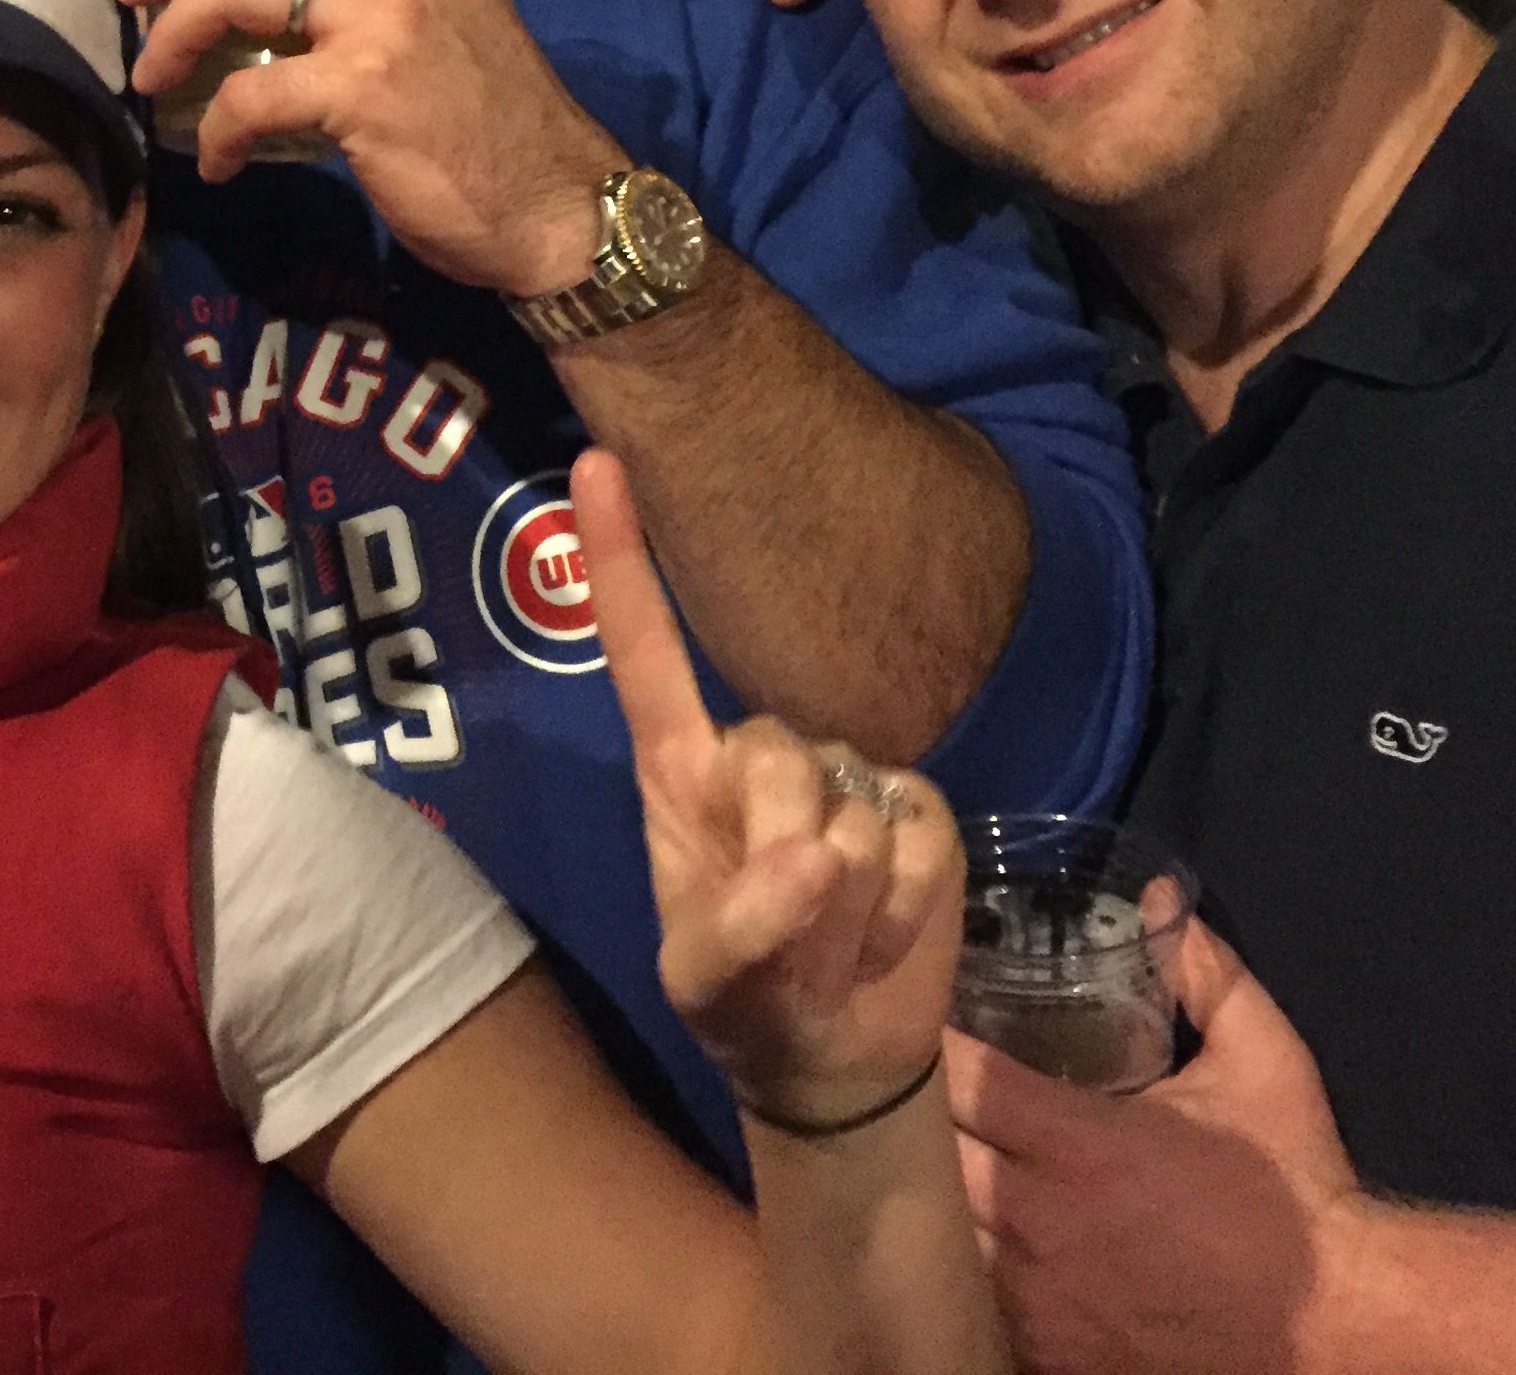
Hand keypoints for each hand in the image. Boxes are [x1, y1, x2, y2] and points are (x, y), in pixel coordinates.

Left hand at [116, 0, 625, 291]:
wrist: (556, 205)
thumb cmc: (494, 120)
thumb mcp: (444, 20)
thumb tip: (282, 6)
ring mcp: (382, 17)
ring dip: (174, 38)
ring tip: (159, 80)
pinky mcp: (361, 88)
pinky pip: (249, 94)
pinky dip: (215, 131)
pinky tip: (218, 160)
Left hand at [581, 447, 961, 1122]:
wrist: (838, 1052)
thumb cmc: (744, 1002)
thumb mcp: (704, 983)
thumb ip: (737, 926)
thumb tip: (816, 856)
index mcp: (678, 770)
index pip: (642, 651)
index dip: (622, 559)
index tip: (595, 462)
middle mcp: (757, 751)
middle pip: (773, 753)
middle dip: (779, 856)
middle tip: (781, 929)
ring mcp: (843, 772)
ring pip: (851, 806)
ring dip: (846, 904)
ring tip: (827, 937)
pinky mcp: (917, 804)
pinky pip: (920, 834)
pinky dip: (906, 904)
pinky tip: (885, 928)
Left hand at [949, 917, 1363, 1374]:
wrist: (1336, 1330)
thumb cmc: (1294, 1194)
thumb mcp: (1264, 1064)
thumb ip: (1208, 977)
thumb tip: (1159, 904)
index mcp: (1076, 1143)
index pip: (956, 1076)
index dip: (928, 1043)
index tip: (917, 1016)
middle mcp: (1035, 1218)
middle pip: (918, 1150)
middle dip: (908, 1112)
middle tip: (910, 1081)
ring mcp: (1031, 1293)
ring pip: (930, 1225)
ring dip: (927, 1185)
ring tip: (927, 1151)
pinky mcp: (1042, 1351)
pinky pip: (966, 1292)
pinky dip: (960, 1257)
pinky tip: (967, 1228)